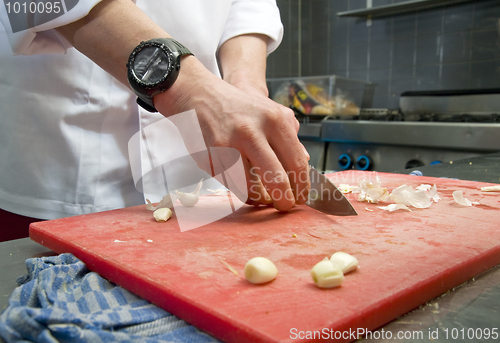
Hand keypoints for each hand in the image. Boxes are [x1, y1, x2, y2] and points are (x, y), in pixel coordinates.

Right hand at [154, 57, 309, 210]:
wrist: (202, 96)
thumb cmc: (241, 109)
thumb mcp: (272, 113)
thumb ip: (291, 139)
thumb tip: (305, 167)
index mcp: (274, 120)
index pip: (297, 162)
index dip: (302, 186)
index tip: (302, 197)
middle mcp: (252, 132)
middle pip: (276, 180)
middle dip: (285, 200)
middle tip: (286, 206)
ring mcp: (229, 145)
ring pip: (252, 188)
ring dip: (261, 199)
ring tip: (265, 198)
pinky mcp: (211, 157)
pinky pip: (232, 185)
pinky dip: (241, 189)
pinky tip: (246, 184)